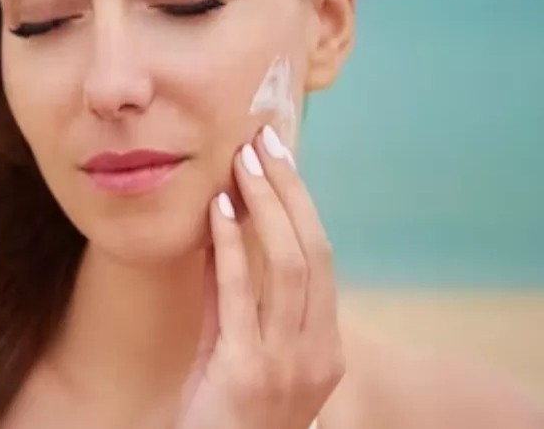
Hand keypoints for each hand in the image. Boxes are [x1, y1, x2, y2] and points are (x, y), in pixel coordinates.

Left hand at [175, 124, 344, 428]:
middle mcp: (318, 352)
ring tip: (243, 162)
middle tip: (264, 141)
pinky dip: (232, 247)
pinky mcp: (249, 370)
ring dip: (266, 206)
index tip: (280, 159)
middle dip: (290, 192)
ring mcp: (289, 362)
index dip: (302, 206)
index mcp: (325, 347)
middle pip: (314, 253)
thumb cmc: (226, 414)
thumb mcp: (241, 352)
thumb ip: (236, 302)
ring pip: (288, 266)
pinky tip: (219, 211)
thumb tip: (222, 234)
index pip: (321, 260)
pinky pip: (242, 295)